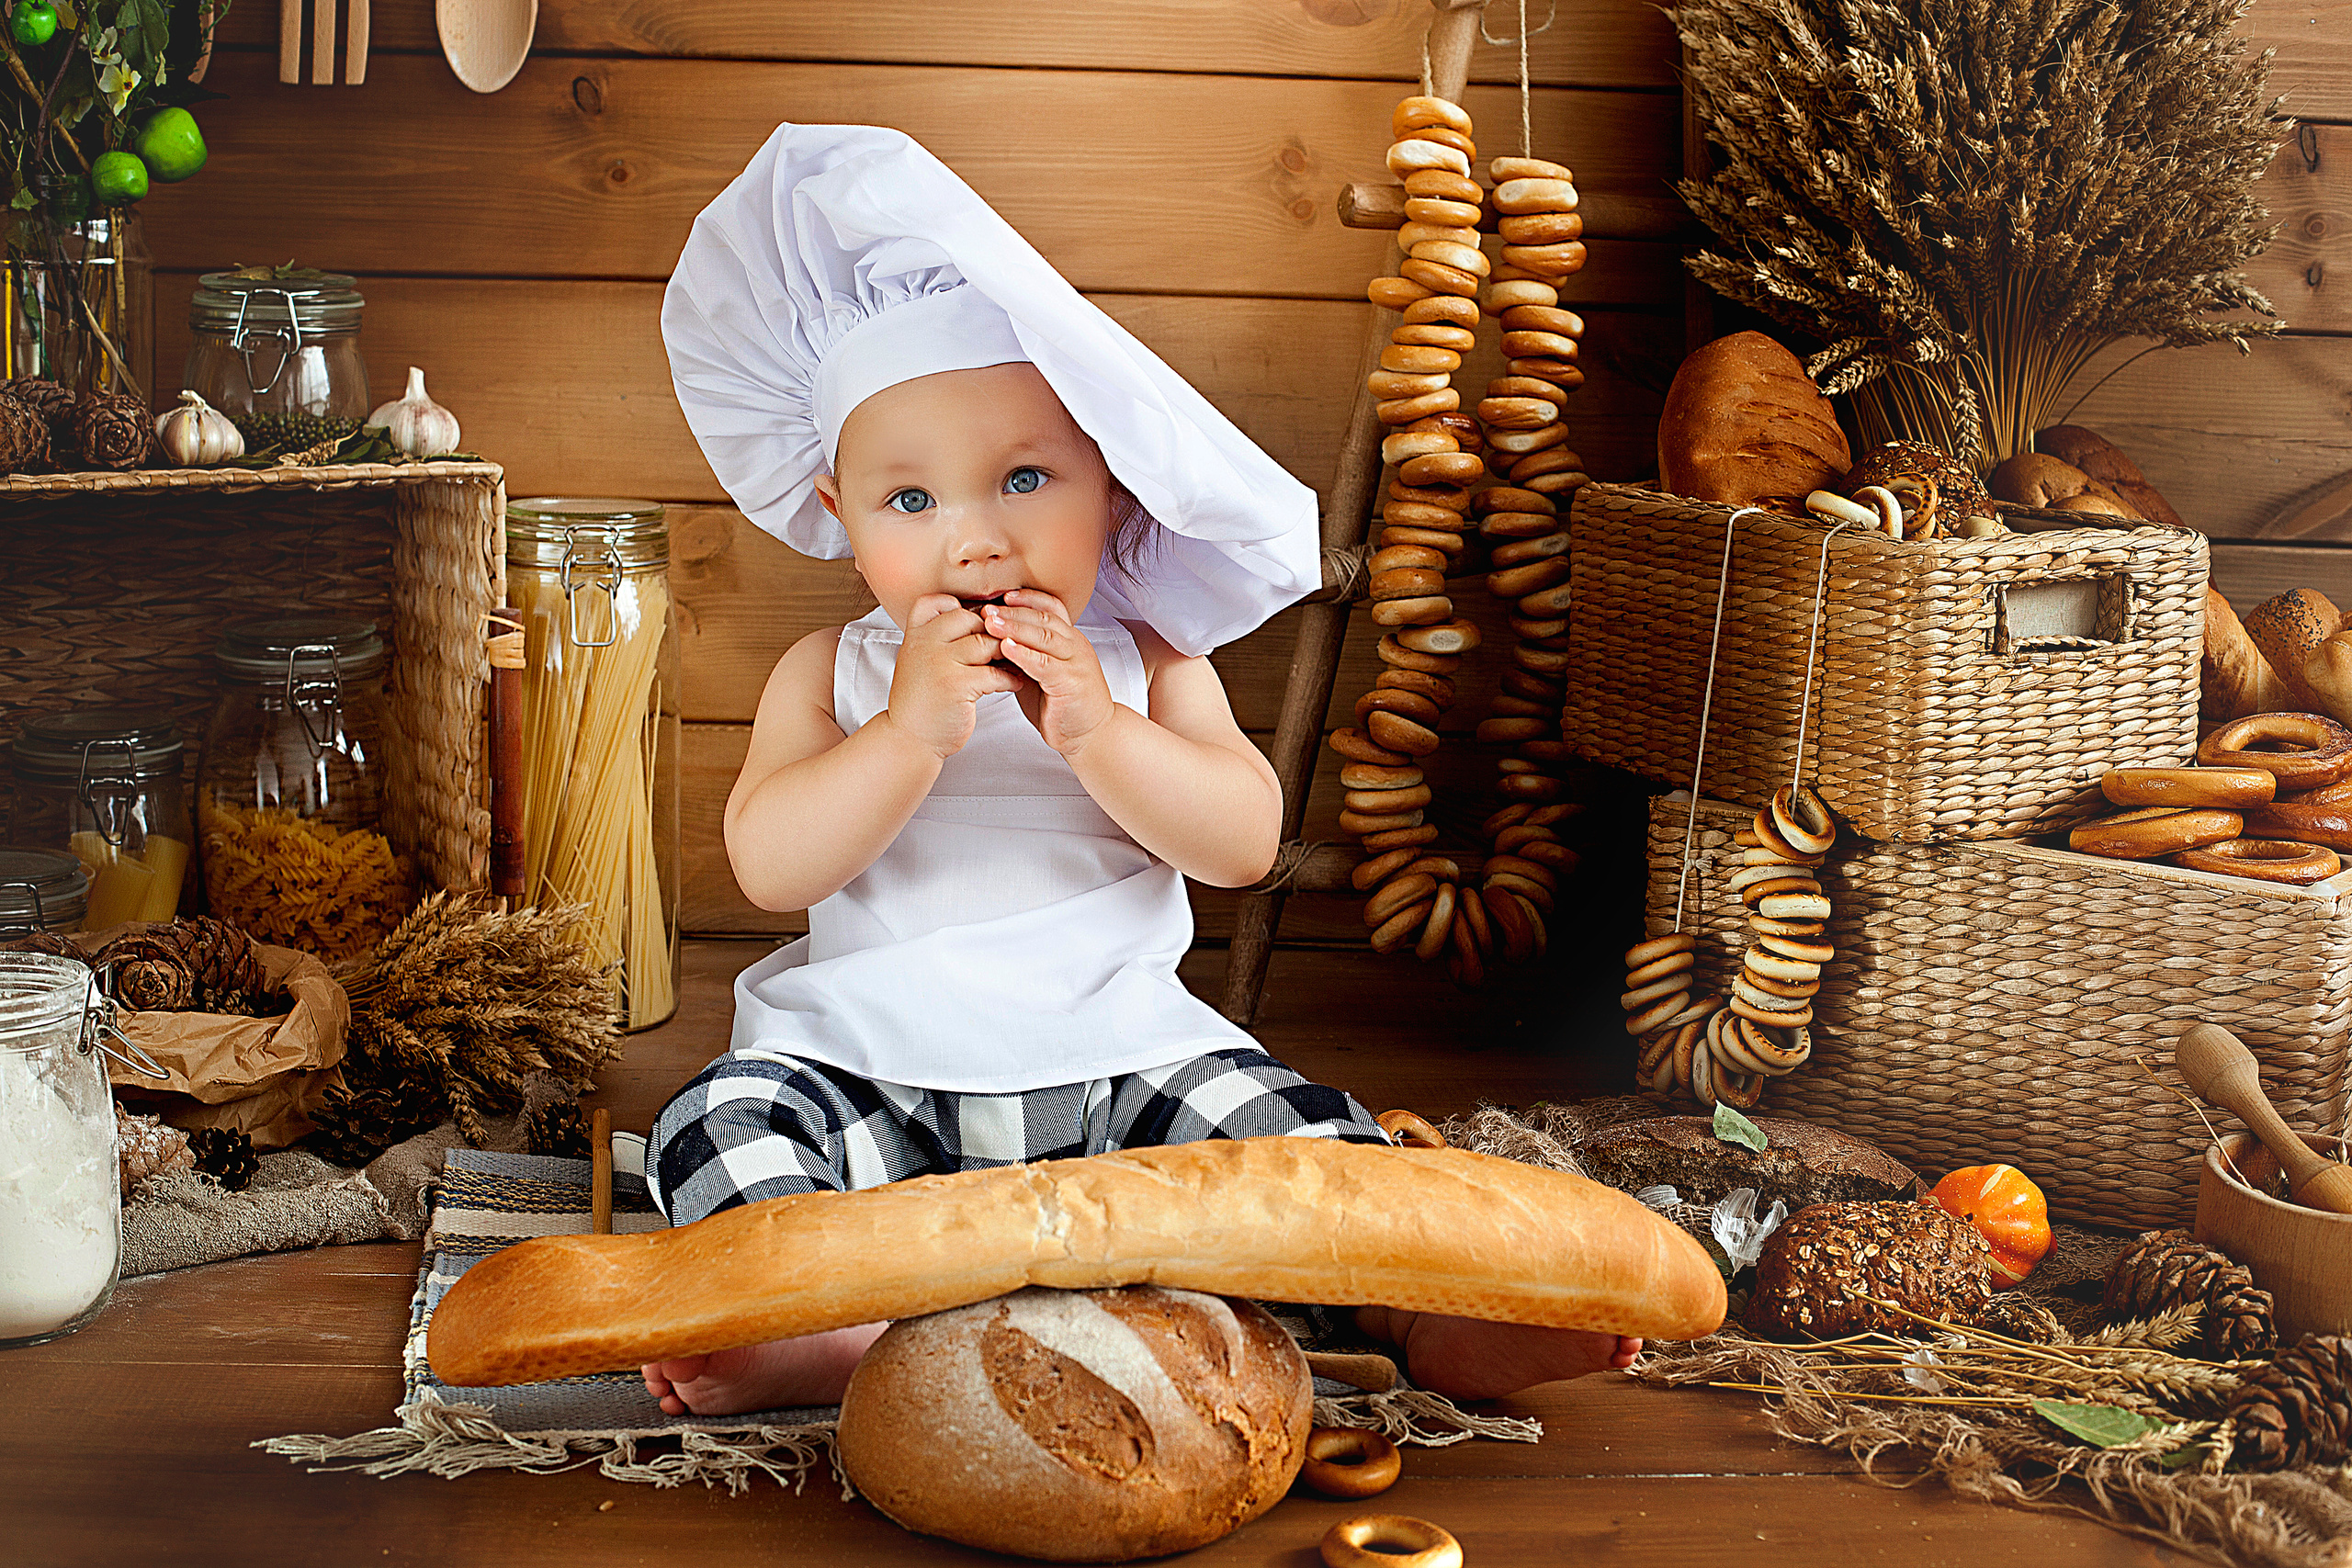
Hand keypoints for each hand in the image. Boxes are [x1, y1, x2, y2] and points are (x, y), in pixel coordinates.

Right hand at [887, 593, 1023, 758]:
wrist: (910, 738)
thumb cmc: (921, 702)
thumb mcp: (919, 661)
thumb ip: (938, 640)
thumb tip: (979, 621)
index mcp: (915, 636)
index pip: (939, 602)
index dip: (962, 608)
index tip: (980, 625)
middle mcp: (924, 644)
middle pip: (970, 619)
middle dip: (992, 632)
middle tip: (1007, 645)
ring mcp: (939, 663)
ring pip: (986, 643)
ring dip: (1006, 653)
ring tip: (1015, 663)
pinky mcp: (957, 685)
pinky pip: (995, 673)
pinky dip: (1010, 678)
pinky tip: (1013, 682)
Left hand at [985, 589, 1115, 755]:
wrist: (1092, 734)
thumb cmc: (1065, 704)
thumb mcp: (1043, 672)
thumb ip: (1025, 655)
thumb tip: (993, 641)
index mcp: (1070, 640)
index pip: (1052, 608)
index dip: (1028, 599)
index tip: (1003, 596)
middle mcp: (1076, 646)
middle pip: (1044, 619)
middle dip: (1014, 612)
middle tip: (988, 609)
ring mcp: (1076, 663)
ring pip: (1044, 637)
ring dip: (1015, 628)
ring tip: (991, 623)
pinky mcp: (1071, 683)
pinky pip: (1045, 664)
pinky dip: (1024, 654)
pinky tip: (1006, 648)